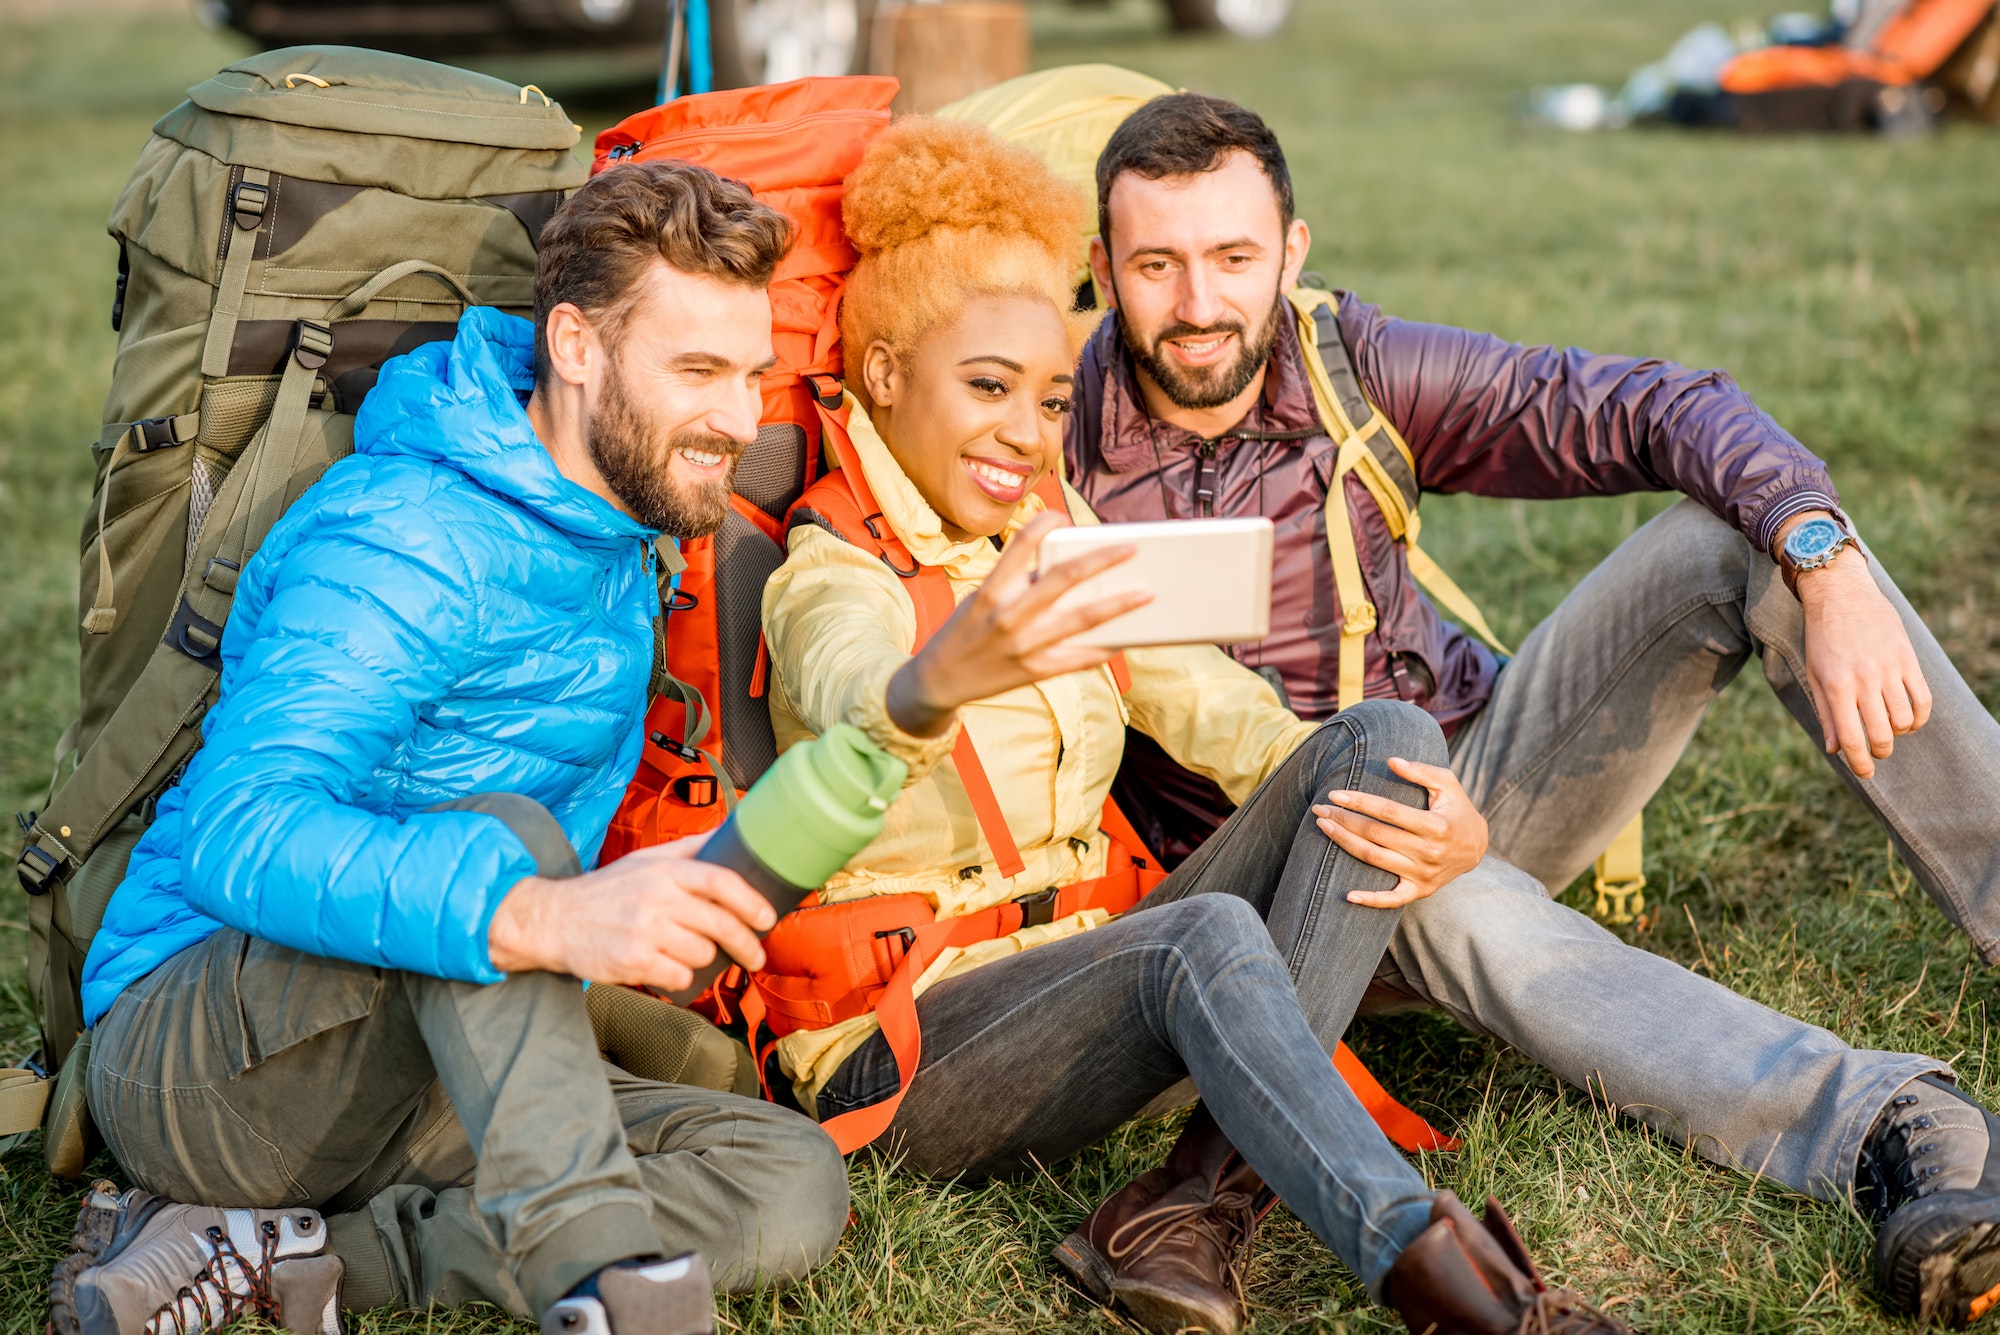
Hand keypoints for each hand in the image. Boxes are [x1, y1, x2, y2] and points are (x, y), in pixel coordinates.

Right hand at [487, 832, 776, 990]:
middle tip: (756, 956)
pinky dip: (679, 979)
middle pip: (721, 924)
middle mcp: (656, 898)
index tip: (767, 918)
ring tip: (684, 951)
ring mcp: (644, 932)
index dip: (751, 901)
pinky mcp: (632, 962)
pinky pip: (679, 978)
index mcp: (664, 870)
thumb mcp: (646, 859)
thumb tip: (733, 834)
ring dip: (703, 959)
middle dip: (747, 944)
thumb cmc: (607, 891)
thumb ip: (690, 848)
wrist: (553, 919)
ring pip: (703, 954)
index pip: (721, 880)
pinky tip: (665, 968)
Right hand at [887, 512, 1151, 736]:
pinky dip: (1103, 647)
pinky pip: (1078, 657)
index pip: (1020, 545)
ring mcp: (1024, 645)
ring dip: (1117, 604)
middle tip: (1132, 548)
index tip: (1063, 516)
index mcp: (991, 590)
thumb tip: (1068, 572)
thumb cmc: (965, 631)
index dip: (1043, 525)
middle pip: (1064, 579)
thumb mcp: (981, 599)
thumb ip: (1017, 584)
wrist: (939, 681)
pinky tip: (1125, 638)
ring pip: (1081, 619)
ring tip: (1145, 593)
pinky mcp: (1035, 671)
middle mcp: (1008, 615)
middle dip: (1102, 560)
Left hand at [1312, 757, 1487, 908]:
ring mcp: (1423, 874)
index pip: (1388, 812)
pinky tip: (1348, 895)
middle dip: (1344, 820)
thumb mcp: (1448, 784)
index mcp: (1435, 825)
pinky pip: (1392, 899)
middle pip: (1375, 834)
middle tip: (1319, 809)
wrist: (1477, 847)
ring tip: (1323, 828)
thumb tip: (1391, 761)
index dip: (1359, 802)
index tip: (1335, 794)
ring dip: (1345, 844)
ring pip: (1375, 859)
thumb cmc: (1457, 809)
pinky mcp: (1420, 890)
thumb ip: (1421, 771)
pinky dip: (1371, 900)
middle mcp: (1428, 852)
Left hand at [1797, 548, 1931, 778]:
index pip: (1852, 738)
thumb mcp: (1814, 675)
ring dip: (1899, 733)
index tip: (1865, 774)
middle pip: (1883, 734)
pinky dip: (1920, 717)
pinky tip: (1910, 720)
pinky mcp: (1907, 657)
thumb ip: (1826, 714)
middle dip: (1881, 751)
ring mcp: (1888, 668)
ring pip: (1905, 719)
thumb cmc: (1822, 637)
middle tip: (1877, 751)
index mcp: (1836, 686)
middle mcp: (1864, 680)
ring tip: (1889, 729)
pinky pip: (1923, 698)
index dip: (1860, 763)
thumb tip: (1835, 750)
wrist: (1840, 593)